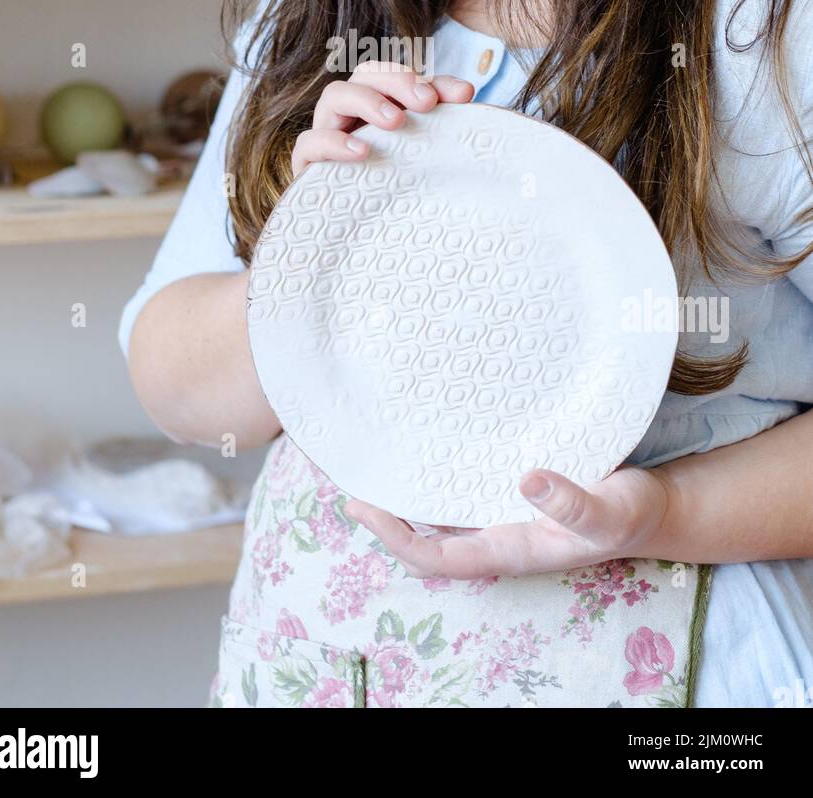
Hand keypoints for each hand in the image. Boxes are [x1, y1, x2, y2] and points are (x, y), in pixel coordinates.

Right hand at [290, 59, 473, 178]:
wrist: (364, 237)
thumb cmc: (397, 185)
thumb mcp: (423, 150)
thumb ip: (441, 119)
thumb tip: (467, 91)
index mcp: (379, 103)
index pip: (395, 73)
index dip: (424, 77)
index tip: (460, 96)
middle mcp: (351, 112)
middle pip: (364, 74)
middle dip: (396, 82)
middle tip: (425, 103)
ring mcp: (326, 133)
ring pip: (334, 96)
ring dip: (366, 101)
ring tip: (395, 122)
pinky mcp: (307, 164)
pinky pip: (309, 142)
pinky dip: (333, 142)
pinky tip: (361, 151)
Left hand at [343, 465, 672, 578]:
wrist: (654, 508)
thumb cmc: (631, 514)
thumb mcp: (607, 510)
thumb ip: (571, 500)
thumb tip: (526, 479)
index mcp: (508, 548)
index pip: (434, 555)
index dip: (395, 536)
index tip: (364, 506)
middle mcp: (495, 534)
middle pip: (423, 535)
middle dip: (384, 514)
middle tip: (346, 476)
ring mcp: (499, 515)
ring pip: (437, 512)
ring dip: (403, 493)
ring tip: (369, 458)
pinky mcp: (508, 490)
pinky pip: (457, 488)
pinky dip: (431, 473)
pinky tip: (421, 444)